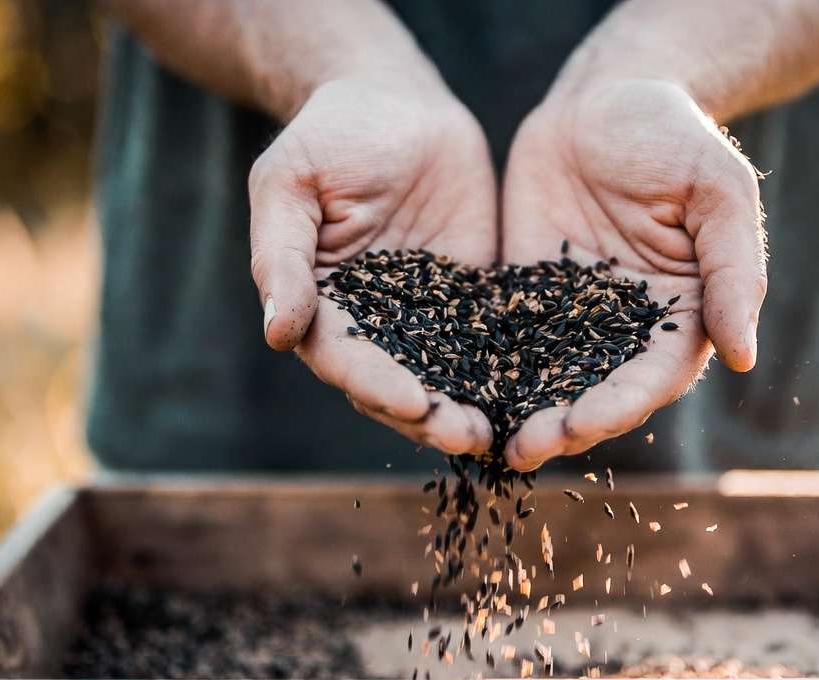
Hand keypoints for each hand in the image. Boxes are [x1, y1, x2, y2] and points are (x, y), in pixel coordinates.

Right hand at [251, 75, 496, 454]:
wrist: (396, 103)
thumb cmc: (329, 137)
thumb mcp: (290, 185)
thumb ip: (281, 256)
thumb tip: (276, 332)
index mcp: (322, 308)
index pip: (346, 360)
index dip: (377, 385)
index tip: (413, 403)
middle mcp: (375, 326)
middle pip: (399, 387)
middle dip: (432, 418)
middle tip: (469, 437)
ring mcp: (429, 317)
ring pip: (450, 377)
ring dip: (473, 409)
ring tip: (504, 435)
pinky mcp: (475, 300)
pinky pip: (496, 341)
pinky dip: (514, 371)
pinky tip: (542, 391)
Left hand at [500, 79, 766, 470]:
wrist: (606, 95)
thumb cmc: (675, 137)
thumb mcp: (718, 193)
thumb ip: (732, 271)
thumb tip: (744, 356)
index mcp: (680, 314)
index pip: (653, 377)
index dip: (619, 405)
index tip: (583, 424)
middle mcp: (624, 327)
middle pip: (595, 391)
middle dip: (562, 425)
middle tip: (526, 449)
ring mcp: (569, 313)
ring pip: (545, 378)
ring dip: (521, 412)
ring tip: (490, 442)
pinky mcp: (523, 293)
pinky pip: (502, 338)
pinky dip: (483, 370)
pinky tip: (454, 392)